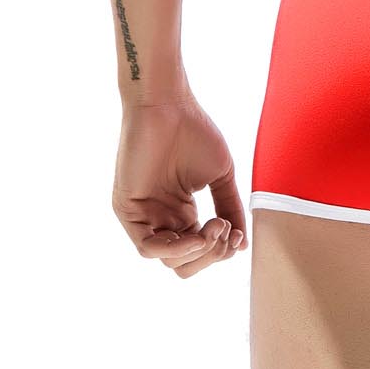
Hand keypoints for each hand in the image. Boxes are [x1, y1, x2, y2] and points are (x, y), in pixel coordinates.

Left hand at [112, 94, 248, 277]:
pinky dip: (175, 248)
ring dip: (197, 252)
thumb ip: (230, 208)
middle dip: (210, 256)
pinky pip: (147, 247)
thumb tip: (242, 244)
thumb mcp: (221, 176)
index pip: (200, 251)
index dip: (220, 251)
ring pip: (168, 260)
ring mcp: (143, 216)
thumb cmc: (194, 131)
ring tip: (214, 227)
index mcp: (181, 211)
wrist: (169, 104)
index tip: (236, 233)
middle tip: (224, 231)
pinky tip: (194, 234)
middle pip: (184, 263)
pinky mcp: (127, 210)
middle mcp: (161, 218)